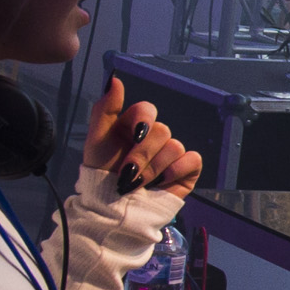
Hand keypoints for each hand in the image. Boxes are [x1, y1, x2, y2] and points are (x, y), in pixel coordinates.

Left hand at [84, 76, 202, 198]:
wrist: (111, 210)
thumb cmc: (101, 176)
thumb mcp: (97, 141)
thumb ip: (105, 109)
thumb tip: (115, 79)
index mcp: (134, 126)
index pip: (148, 109)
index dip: (143, 121)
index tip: (133, 136)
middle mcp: (155, 137)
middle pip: (162, 130)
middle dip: (142, 155)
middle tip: (127, 173)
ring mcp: (171, 154)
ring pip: (174, 146)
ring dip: (153, 169)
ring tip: (138, 184)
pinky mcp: (186, 171)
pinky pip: (192, 159)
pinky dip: (176, 171)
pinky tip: (161, 184)